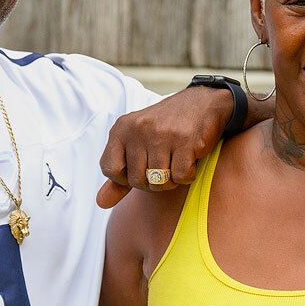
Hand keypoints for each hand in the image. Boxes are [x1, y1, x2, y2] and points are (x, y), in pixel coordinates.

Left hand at [96, 87, 232, 207]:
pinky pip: (181, 177)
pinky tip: (189, 159)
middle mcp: (138, 129)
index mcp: (121, 129)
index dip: (126, 177)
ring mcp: (162, 135)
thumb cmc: (166, 128)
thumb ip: (120, 175)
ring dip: (171, 180)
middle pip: (137, 180)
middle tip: (164, 166)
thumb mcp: (137, 145)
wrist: (203, 103)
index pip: (110, 169)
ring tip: (176, 162)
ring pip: (159, 181)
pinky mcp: (185, 141)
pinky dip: (188, 175)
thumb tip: (101, 203)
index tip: (141, 167)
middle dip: (152, 182)